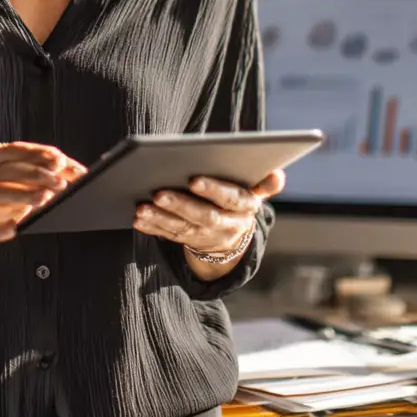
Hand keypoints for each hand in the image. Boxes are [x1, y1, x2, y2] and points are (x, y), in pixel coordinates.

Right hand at [0, 142, 86, 255]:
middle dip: (36, 173)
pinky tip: (14, 229)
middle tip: (59, 183)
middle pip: (7, 169)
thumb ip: (47, 174)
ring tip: (43, 198)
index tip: (60, 160)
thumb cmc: (0, 201)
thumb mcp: (23, 184)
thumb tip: (79, 173)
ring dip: (20, 193)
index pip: (16, 150)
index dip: (39, 154)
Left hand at [133, 168, 285, 254]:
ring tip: (141, 207)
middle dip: (180, 204)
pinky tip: (138, 218)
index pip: (230, 198)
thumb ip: (265, 183)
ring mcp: (206, 237)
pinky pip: (169, 236)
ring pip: (183, 228)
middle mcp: (226, 225)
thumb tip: (278, 174)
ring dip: (161, 218)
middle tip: (158, 192)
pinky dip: (153, 228)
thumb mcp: (256, 192)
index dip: (214, 190)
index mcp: (244, 208)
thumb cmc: (239, 200)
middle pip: (203, 216)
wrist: (234, 236)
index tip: (194, 179)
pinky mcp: (188, 242)